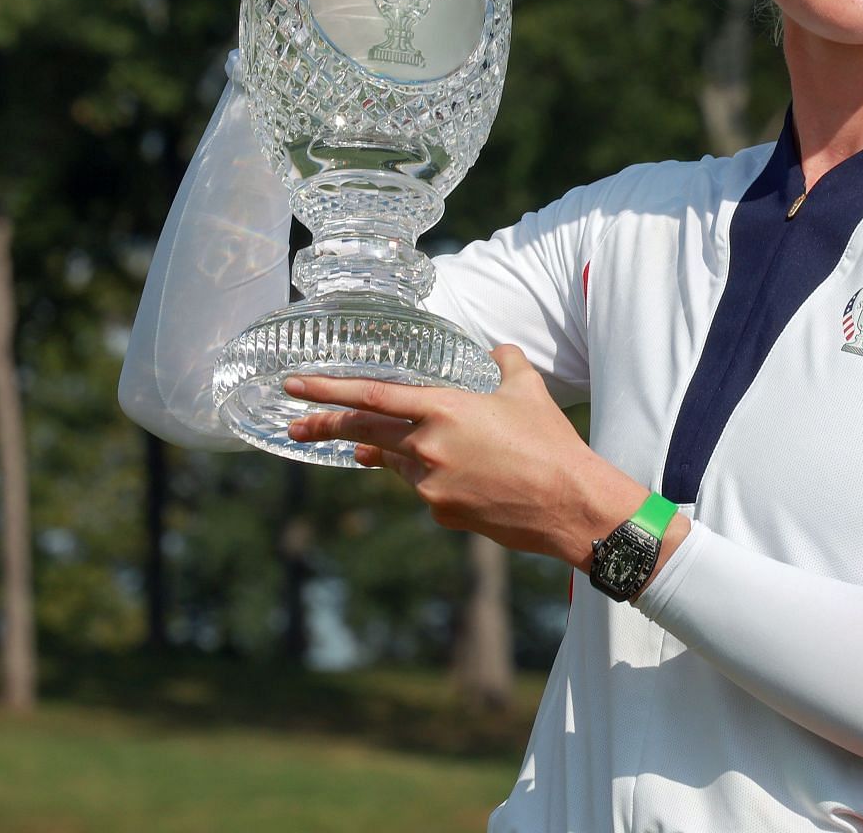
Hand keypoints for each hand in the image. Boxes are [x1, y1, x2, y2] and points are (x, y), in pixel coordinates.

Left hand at [283, 346, 670, 569]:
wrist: (568, 503)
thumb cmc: (550, 442)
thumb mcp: (528, 390)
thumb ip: (505, 363)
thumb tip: (498, 350)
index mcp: (444, 410)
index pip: (371, 395)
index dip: (328, 389)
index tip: (294, 386)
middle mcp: (428, 447)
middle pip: (364, 431)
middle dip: (325, 426)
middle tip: (295, 425)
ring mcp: (430, 485)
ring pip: (397, 461)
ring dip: (389, 451)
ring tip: (383, 446)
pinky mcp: (441, 512)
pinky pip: (423, 488)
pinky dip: (429, 476)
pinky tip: (459, 474)